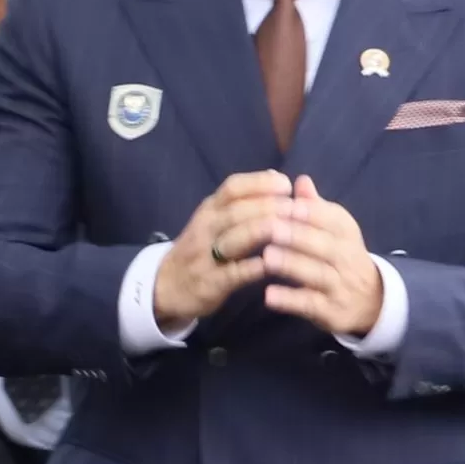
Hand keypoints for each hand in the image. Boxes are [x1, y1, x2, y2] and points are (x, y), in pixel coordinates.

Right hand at [154, 170, 294, 328]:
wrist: (165, 286)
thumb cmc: (201, 248)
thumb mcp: (215, 220)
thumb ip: (244, 201)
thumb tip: (276, 176)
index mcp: (211, 209)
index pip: (232, 188)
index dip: (260, 184)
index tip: (287, 185)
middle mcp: (206, 227)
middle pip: (237, 210)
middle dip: (269, 207)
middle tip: (299, 208)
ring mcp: (205, 255)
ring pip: (233, 238)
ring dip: (261, 232)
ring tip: (289, 229)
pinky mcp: (210, 283)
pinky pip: (232, 273)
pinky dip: (252, 267)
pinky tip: (272, 264)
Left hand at [257, 175, 385, 339]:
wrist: (373, 301)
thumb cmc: (342, 258)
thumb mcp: (336, 231)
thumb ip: (316, 208)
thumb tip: (300, 180)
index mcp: (347, 234)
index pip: (333, 219)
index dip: (309, 212)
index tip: (284, 204)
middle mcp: (348, 258)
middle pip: (324, 246)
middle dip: (296, 236)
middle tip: (268, 228)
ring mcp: (341, 287)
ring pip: (317, 274)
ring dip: (292, 266)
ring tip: (266, 258)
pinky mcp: (332, 312)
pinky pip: (311, 305)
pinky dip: (291, 300)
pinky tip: (269, 295)